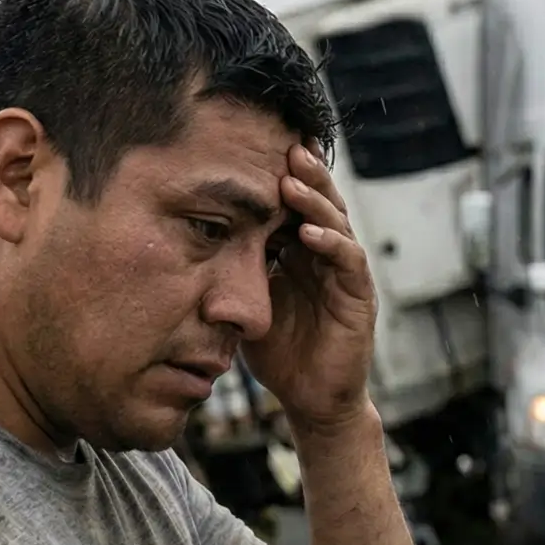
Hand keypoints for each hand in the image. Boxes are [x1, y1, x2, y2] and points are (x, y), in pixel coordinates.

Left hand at [242, 144, 377, 434]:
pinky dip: (330, 243)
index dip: (281, 175)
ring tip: (292, 179)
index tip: (258, 145)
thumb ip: (231, 270)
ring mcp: (345, 275)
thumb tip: (185, 240)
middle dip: (303, 172)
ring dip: (316, 200)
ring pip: (336, 223)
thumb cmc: (278, 352)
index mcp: (301, 252)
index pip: (294, 203)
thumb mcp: (246, 302)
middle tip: (284, 144)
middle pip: (319, 201)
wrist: (311, 400)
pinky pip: (348, 262)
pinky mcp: (359, 298)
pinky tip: (308, 231)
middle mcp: (326, 255)